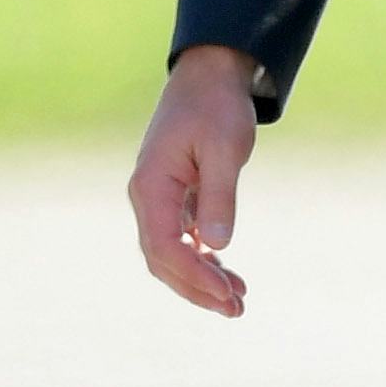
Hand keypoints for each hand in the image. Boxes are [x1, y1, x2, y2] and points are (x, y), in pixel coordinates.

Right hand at [128, 45, 263, 315]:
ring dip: (200, 279)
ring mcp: (159, 199)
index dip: (193, 275)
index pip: (163, 246)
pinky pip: (182, 239)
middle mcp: (148, 197)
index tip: (227, 293)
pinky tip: (228, 275)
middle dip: (197, 288)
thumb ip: (220, 197)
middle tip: (237, 309)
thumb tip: (217, 246)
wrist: (210, 77)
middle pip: (162, 259)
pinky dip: (203, 259)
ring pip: (171, 253)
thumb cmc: (216, 107)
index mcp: (151, 186)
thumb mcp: (226, 149)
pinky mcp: (175, 197)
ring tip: (238, 301)